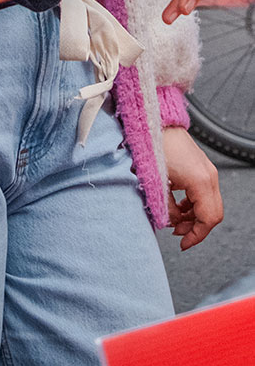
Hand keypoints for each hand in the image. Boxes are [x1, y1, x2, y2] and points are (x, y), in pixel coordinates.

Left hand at [163, 125, 222, 248]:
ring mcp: (208, 171)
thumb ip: (166, 208)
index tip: (182, 244)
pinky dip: (193, 204)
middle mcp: (209, 176)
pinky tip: (178, 205)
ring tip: (174, 219)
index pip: (208, 219)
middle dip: (195, 228)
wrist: (155, 121)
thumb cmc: (154, 146)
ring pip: (209, 204)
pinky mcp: (202, 167)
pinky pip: (204, 193)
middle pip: (212, 214)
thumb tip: (172, 224)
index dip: (196, 235)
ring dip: (193, 216)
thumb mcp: (156, 183)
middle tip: (177, 233)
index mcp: (200, 181)